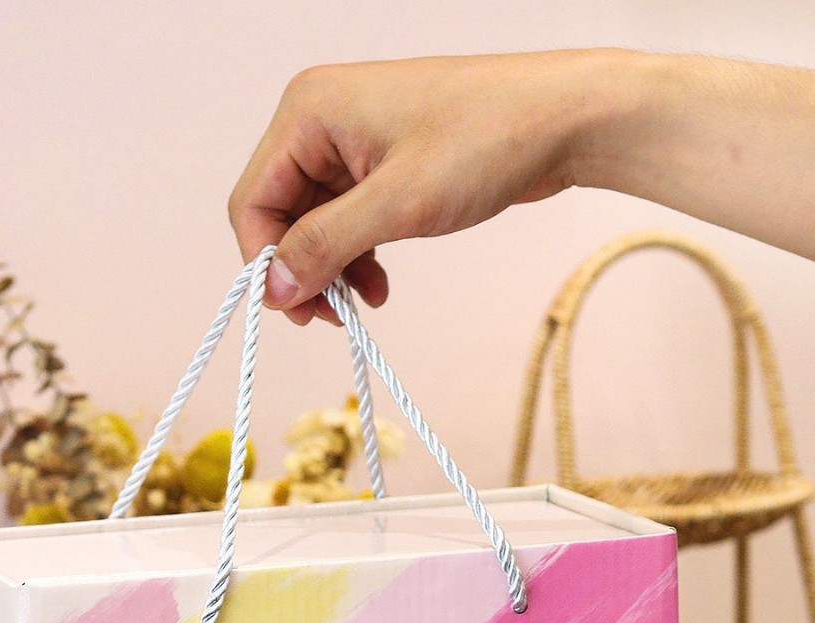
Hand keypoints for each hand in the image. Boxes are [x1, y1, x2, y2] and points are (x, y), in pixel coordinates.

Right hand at [228, 51, 611, 323]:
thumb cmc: (485, 140)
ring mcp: (355, 142)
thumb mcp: (397, 204)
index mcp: (309, 112)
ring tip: (364, 305)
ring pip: (318, 222)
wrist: (560, 121)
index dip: (266, 262)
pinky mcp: (386, 163)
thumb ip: (327, 245)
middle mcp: (322, 120)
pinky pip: (351, 218)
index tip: (297, 312)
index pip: (254, 199)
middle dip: (304, 269)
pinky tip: (381, 286)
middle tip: (333, 319)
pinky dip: (359, 254)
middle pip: (282, 213)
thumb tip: (276, 287)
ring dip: (334, 268)